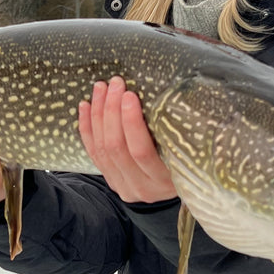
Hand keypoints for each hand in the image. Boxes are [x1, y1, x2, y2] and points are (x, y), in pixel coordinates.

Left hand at [78, 76, 176, 203]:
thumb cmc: (188, 161)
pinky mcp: (111, 181)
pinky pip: (93, 153)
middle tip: (114, 84)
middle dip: (111, 111)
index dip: (131, 122)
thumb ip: (174, 133)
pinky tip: (85, 106)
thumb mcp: (187, 153)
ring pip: (102, 149)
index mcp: (165, 180)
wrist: (175, 188)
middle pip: (116, 147)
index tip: (129, 95)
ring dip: (98, 115)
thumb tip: (165, 96)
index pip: (141, 151)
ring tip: (100, 88)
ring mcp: (123, 186)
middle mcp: (142, 187)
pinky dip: (87, 128)